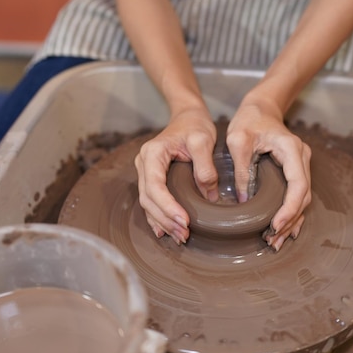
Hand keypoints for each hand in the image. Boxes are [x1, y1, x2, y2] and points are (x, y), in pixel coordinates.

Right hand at [135, 107, 217, 243]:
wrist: (188, 116)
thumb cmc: (195, 125)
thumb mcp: (203, 140)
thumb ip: (205, 166)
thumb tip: (209, 195)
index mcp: (153, 153)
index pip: (155, 185)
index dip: (167, 206)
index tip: (184, 220)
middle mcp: (144, 164)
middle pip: (148, 198)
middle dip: (165, 219)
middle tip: (185, 234)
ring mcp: (145, 172)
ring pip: (148, 203)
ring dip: (162, 222)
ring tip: (181, 236)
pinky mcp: (152, 178)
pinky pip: (151, 201)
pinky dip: (158, 217)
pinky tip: (165, 232)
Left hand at [227, 99, 311, 250]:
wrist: (261, 108)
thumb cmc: (249, 120)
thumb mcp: (238, 140)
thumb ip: (241, 168)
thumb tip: (244, 200)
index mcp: (291, 149)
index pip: (298, 184)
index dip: (289, 208)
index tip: (275, 225)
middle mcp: (302, 158)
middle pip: (303, 196)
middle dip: (289, 221)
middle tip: (272, 241)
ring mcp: (301, 164)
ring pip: (303, 199)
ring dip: (292, 221)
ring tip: (275, 242)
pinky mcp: (295, 170)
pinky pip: (298, 196)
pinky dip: (292, 213)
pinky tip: (284, 230)